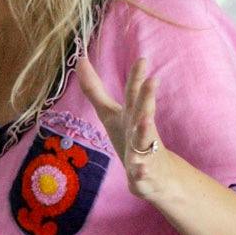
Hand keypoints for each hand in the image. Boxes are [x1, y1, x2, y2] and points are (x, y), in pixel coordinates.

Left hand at [77, 54, 166, 197]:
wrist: (155, 174)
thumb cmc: (130, 137)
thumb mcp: (110, 112)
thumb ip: (94, 89)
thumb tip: (80, 60)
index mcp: (133, 114)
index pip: (134, 93)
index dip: (136, 77)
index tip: (142, 59)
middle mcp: (140, 129)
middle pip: (143, 111)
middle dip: (147, 97)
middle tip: (153, 80)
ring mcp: (143, 151)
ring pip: (144, 140)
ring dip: (144, 130)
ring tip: (145, 119)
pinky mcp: (143, 172)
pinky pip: (142, 172)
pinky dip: (142, 170)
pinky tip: (140, 169)